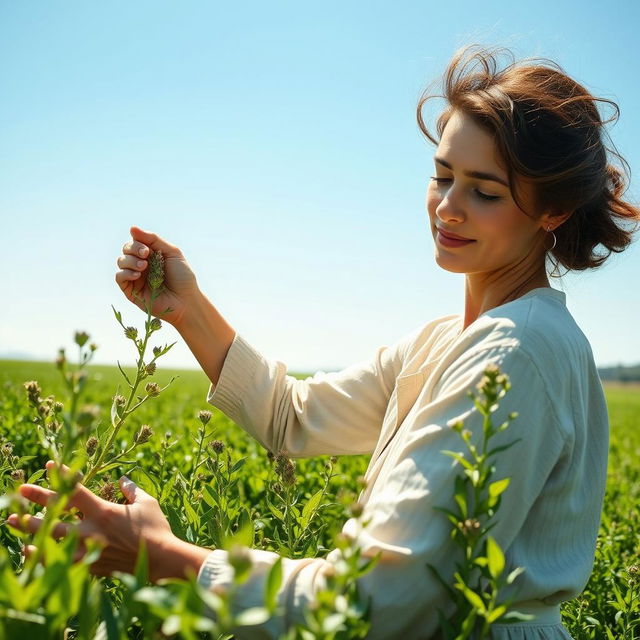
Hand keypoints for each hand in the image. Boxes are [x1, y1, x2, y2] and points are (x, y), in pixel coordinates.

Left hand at [7, 462, 209, 581]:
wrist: (161, 561)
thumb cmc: (155, 528)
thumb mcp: (147, 503)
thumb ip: (132, 490)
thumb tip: (123, 479)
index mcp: (103, 512)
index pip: (76, 490)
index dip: (62, 476)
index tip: (50, 465)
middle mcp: (90, 531)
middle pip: (54, 517)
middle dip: (33, 504)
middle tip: (19, 492)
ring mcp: (87, 551)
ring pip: (49, 541)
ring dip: (30, 530)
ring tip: (13, 521)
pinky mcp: (88, 566)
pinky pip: (57, 562)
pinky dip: (41, 555)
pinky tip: (30, 550)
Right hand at [115, 226, 200, 326]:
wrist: (186, 300)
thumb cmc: (182, 277)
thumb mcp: (172, 252)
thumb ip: (153, 239)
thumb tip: (132, 228)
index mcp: (151, 255)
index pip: (135, 242)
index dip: (137, 242)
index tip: (148, 249)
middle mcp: (141, 265)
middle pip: (126, 250)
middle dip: (133, 249)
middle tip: (146, 255)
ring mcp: (135, 278)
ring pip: (121, 262)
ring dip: (130, 261)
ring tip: (144, 267)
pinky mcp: (131, 291)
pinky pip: (119, 277)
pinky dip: (125, 272)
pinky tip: (137, 274)